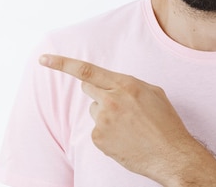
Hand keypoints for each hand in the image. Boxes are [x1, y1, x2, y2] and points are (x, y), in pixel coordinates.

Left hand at [39, 54, 215, 185]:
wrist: (171, 155)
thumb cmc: (165, 123)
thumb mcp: (152, 93)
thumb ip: (127, 84)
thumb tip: (111, 84)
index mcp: (125, 84)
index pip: (87, 70)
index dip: (62, 63)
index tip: (43, 59)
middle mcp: (111, 100)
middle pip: (88, 88)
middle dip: (98, 92)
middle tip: (116, 103)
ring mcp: (102, 121)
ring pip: (94, 110)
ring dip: (105, 114)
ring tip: (129, 126)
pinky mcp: (99, 139)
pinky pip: (96, 129)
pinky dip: (107, 133)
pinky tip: (125, 138)